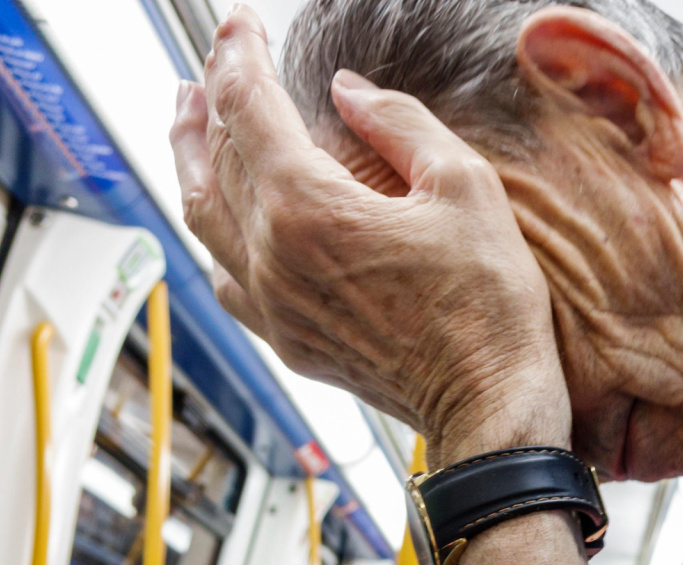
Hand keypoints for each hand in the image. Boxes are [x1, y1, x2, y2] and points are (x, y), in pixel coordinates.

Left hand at [170, 5, 569, 457]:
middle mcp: (272, 255)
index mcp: (310, 207)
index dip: (238, 54)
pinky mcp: (287, 340)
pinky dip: (214, 232)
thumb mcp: (465, 188)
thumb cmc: (489, 306)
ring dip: (193, 159)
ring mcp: (272, 304)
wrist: (489, 407)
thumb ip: (399, 124)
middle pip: (214, 156)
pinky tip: (223, 219)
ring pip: (203, 216)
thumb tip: (349, 90)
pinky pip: (224, 276)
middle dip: (209, 98)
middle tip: (212, 64)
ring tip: (192, 121)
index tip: (239, 24)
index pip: (249, 106)